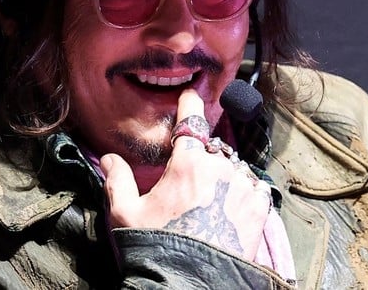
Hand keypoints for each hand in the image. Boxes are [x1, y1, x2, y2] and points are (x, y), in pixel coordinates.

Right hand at [101, 89, 271, 259]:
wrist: (190, 284)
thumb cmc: (156, 247)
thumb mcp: (126, 215)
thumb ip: (118, 181)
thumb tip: (108, 158)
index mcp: (188, 162)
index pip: (191, 120)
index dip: (190, 105)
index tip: (192, 96)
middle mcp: (219, 167)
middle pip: (212, 149)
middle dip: (202, 157)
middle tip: (190, 183)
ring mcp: (243, 185)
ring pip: (234, 167)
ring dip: (224, 176)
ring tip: (210, 202)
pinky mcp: (260, 207)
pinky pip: (254, 186)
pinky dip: (244, 191)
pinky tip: (231, 207)